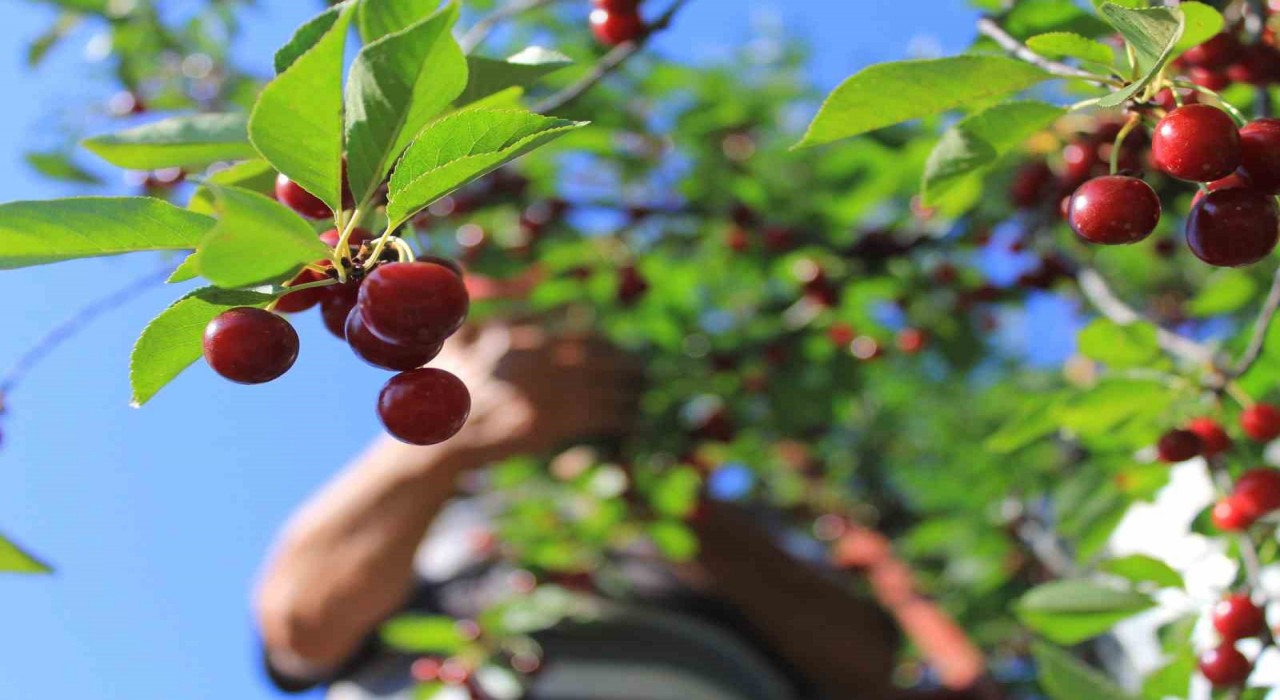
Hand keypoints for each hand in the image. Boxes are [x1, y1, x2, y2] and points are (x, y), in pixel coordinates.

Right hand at [432, 322, 642, 463]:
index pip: (578, 333)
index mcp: (526, 339)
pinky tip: (632, 419)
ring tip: (643, 390)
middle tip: (642, 366)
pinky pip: (600, 417)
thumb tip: (489, 270)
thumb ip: (479, 303)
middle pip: (600, 357)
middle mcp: (543, 361)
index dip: (601, 339)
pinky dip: (621, 417)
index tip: (612, 343)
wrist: (443, 437)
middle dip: (624, 362)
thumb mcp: (459, 338)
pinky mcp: (555, 424)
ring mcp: (550, 393)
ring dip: (630, 388)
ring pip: (605, 386)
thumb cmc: (448, 387)